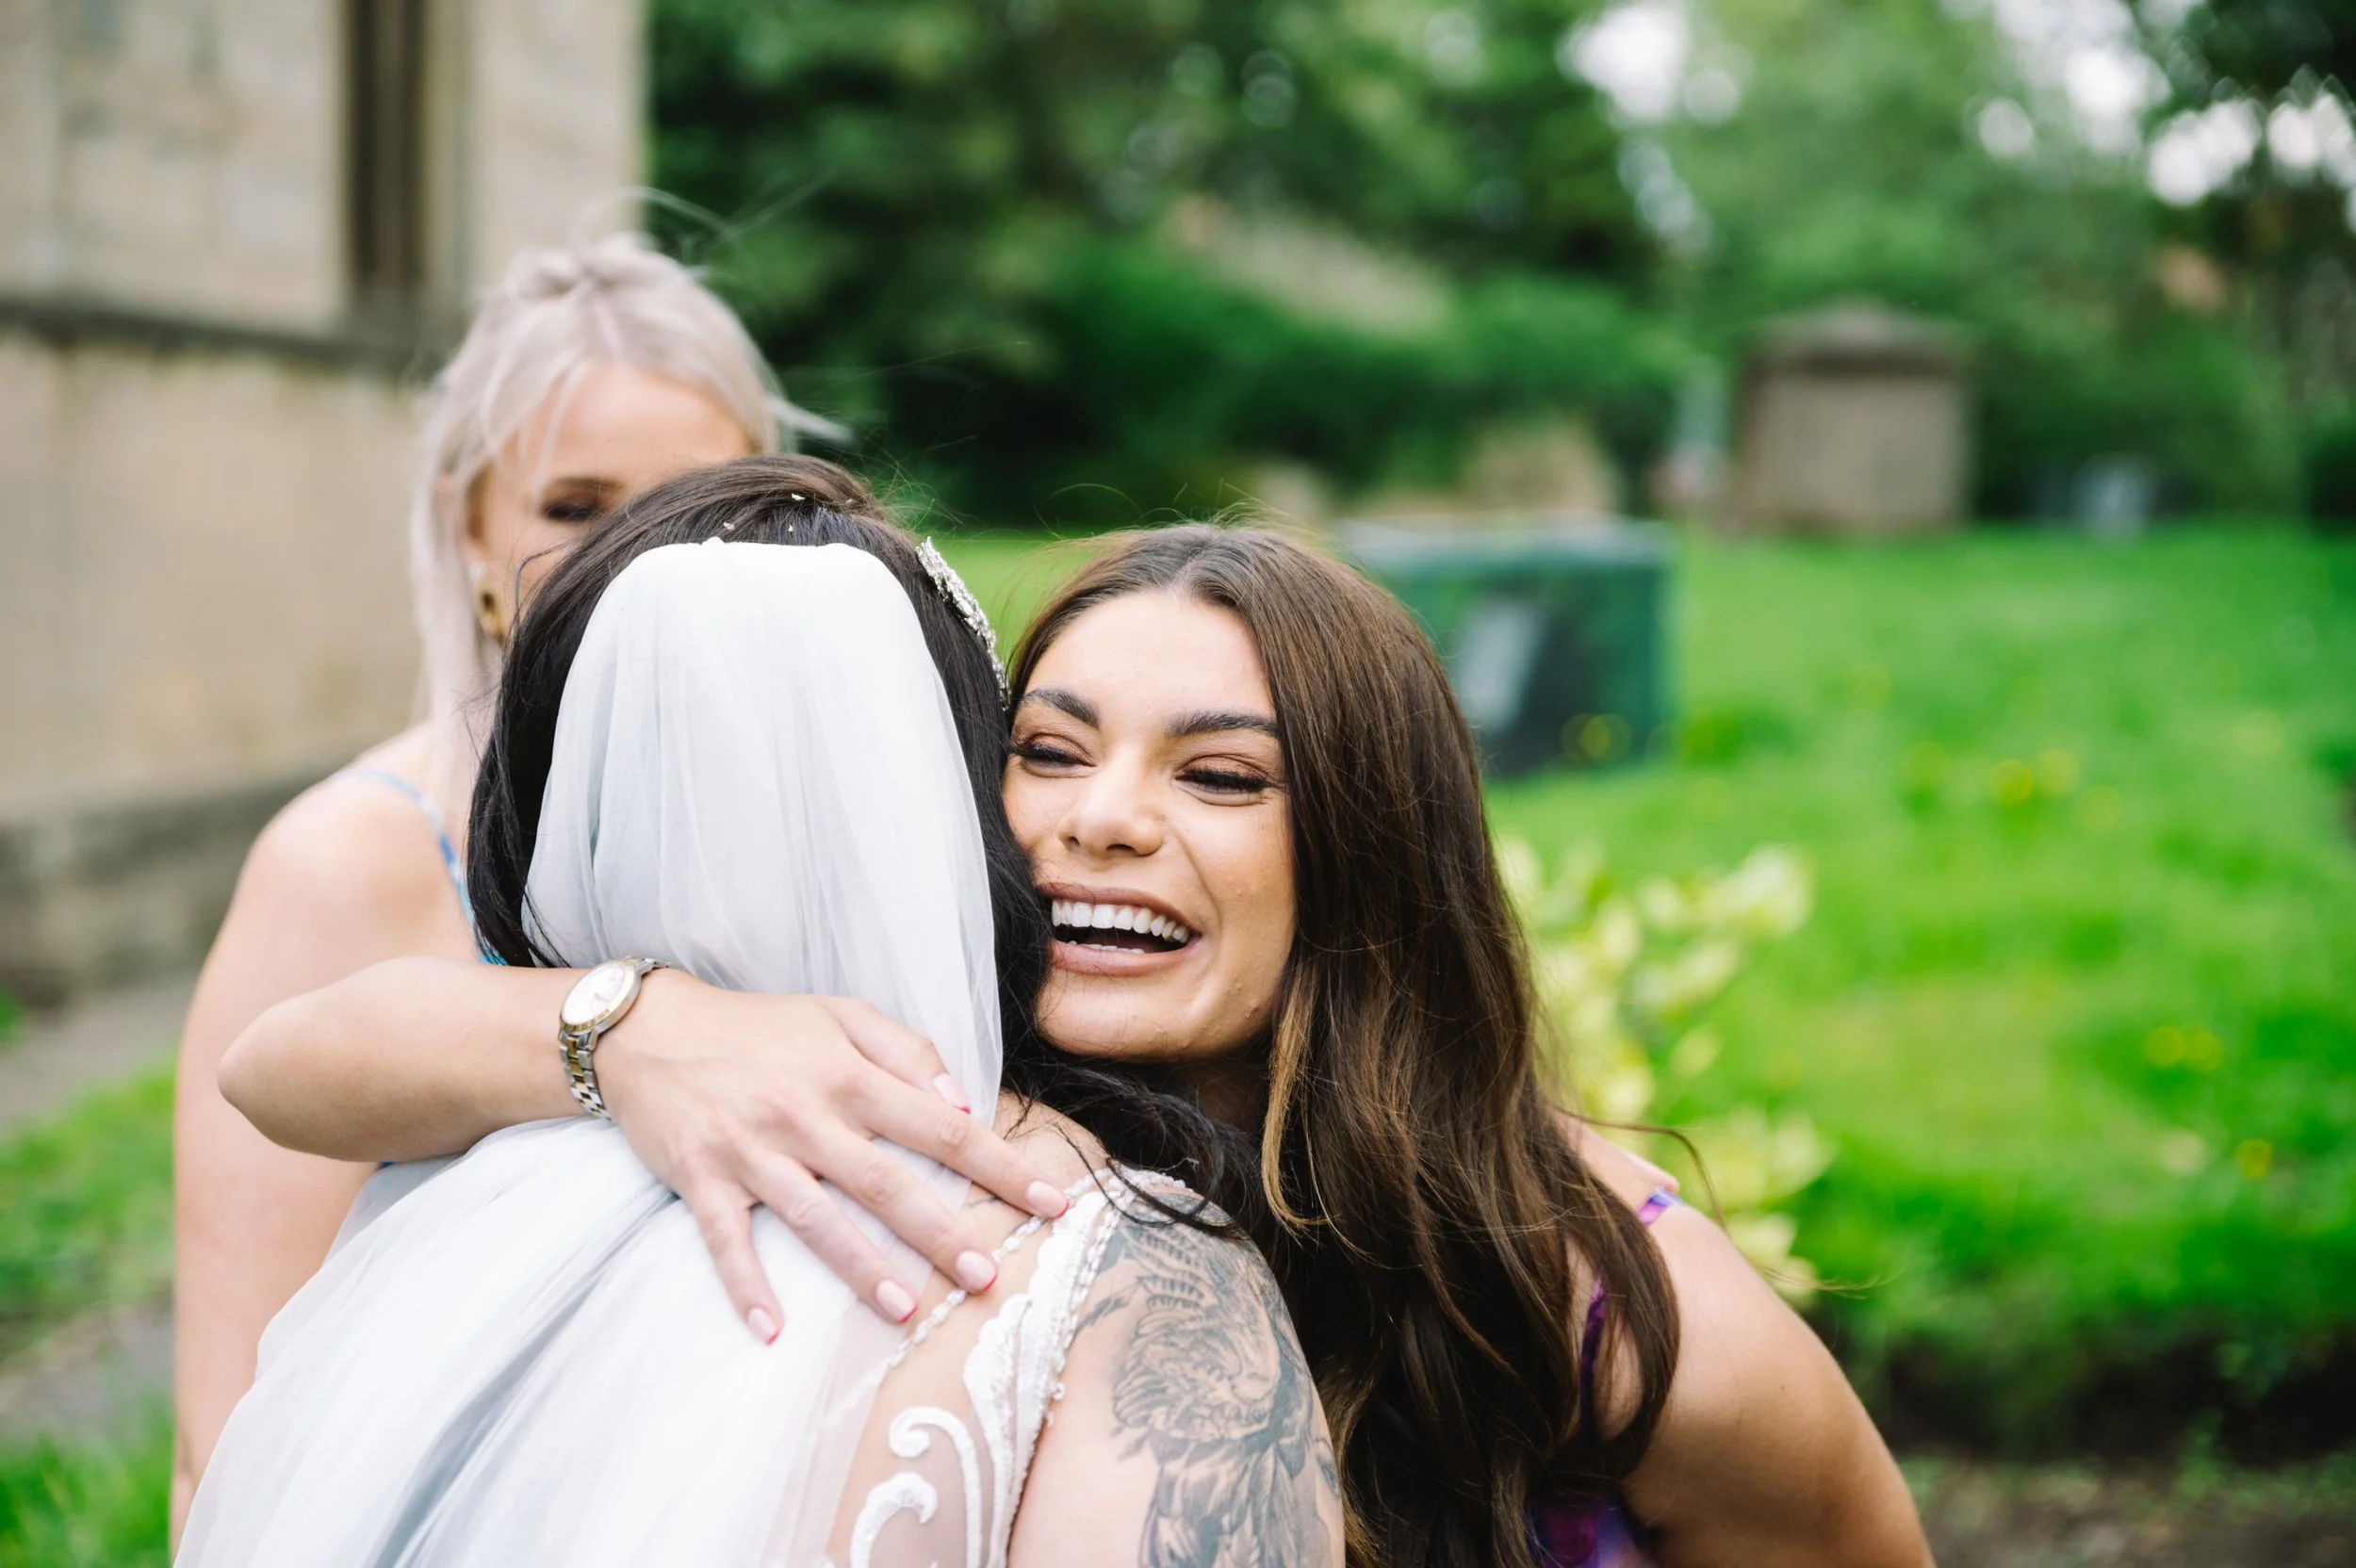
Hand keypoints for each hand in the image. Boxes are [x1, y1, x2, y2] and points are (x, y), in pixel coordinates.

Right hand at [594, 972, 1070, 1339]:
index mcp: (848, 1075)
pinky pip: (726, 1241)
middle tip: (985, 1276)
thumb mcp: (838, 1015)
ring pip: (816, 1217)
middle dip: (940, 1232)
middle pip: (886, 1182)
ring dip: (860, 1267)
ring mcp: (751, 1151)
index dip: (1000, 1166)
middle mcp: (805, 1115)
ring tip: (904, 1310)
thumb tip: (963, 1103)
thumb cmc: (757, 1026)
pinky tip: (772, 1329)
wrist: (646, 1027)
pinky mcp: (701, 1178)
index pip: (942, 1128)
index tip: (1051, 1202)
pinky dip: (746, 1285)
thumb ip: (907, 1051)